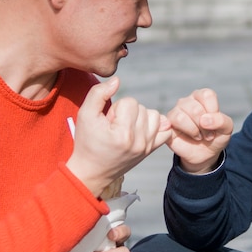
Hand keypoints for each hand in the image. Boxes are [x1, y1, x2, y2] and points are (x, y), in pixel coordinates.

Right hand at [66, 77, 171, 196]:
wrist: (91, 171)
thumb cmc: (86, 142)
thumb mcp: (85, 115)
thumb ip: (98, 93)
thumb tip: (117, 80)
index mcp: (123, 134)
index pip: (130, 102)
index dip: (116, 107)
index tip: (108, 121)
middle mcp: (139, 142)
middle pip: (142, 108)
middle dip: (127, 112)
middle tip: (114, 126)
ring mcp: (147, 147)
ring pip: (155, 116)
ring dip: (141, 117)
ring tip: (126, 127)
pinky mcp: (150, 151)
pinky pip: (165, 131)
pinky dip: (156, 126)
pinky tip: (142, 129)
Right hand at [166, 88, 232, 172]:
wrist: (206, 155)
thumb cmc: (216, 137)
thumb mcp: (227, 128)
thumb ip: (221, 120)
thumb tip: (204, 120)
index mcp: (202, 97)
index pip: (206, 95)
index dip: (213, 112)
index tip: (216, 123)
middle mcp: (187, 101)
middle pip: (195, 109)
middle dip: (205, 126)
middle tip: (208, 134)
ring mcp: (175, 112)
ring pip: (181, 116)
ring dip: (194, 130)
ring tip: (199, 136)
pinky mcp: (168, 124)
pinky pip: (172, 124)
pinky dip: (185, 133)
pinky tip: (189, 137)